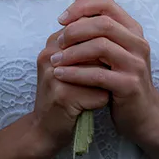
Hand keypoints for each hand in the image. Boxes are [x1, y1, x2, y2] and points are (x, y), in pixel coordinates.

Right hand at [32, 28, 109, 153]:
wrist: (45, 129)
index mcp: (52, 44)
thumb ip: (84, 46)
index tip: (107, 59)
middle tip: (109, 75)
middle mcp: (50, 56)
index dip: (102, 44)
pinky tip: (95, 105)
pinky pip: (97, 93)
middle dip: (107, 63)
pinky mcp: (62, 97)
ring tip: (101, 89)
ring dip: (107, 81)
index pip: (86, 28)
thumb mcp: (70, 65)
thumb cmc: (64, 94)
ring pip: (99, 70)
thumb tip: (114, 30)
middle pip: (95, 48)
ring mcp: (54, 76)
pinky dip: (102, 100)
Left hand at [53, 0, 158, 145]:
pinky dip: (75, 73)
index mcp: (133, 30)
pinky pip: (98, 74)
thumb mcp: (114, 49)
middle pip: (103, 24)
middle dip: (75, 30)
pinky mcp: (129, 85)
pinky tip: (60, 75)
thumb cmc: (122, 79)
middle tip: (57, 41)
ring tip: (55, 60)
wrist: (144, 115)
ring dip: (72, 52)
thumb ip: (98, 27)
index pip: (106, 4)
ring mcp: (136, 64)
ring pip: (100, 46)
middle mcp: (138, 43)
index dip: (81, 7)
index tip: (61, 18)